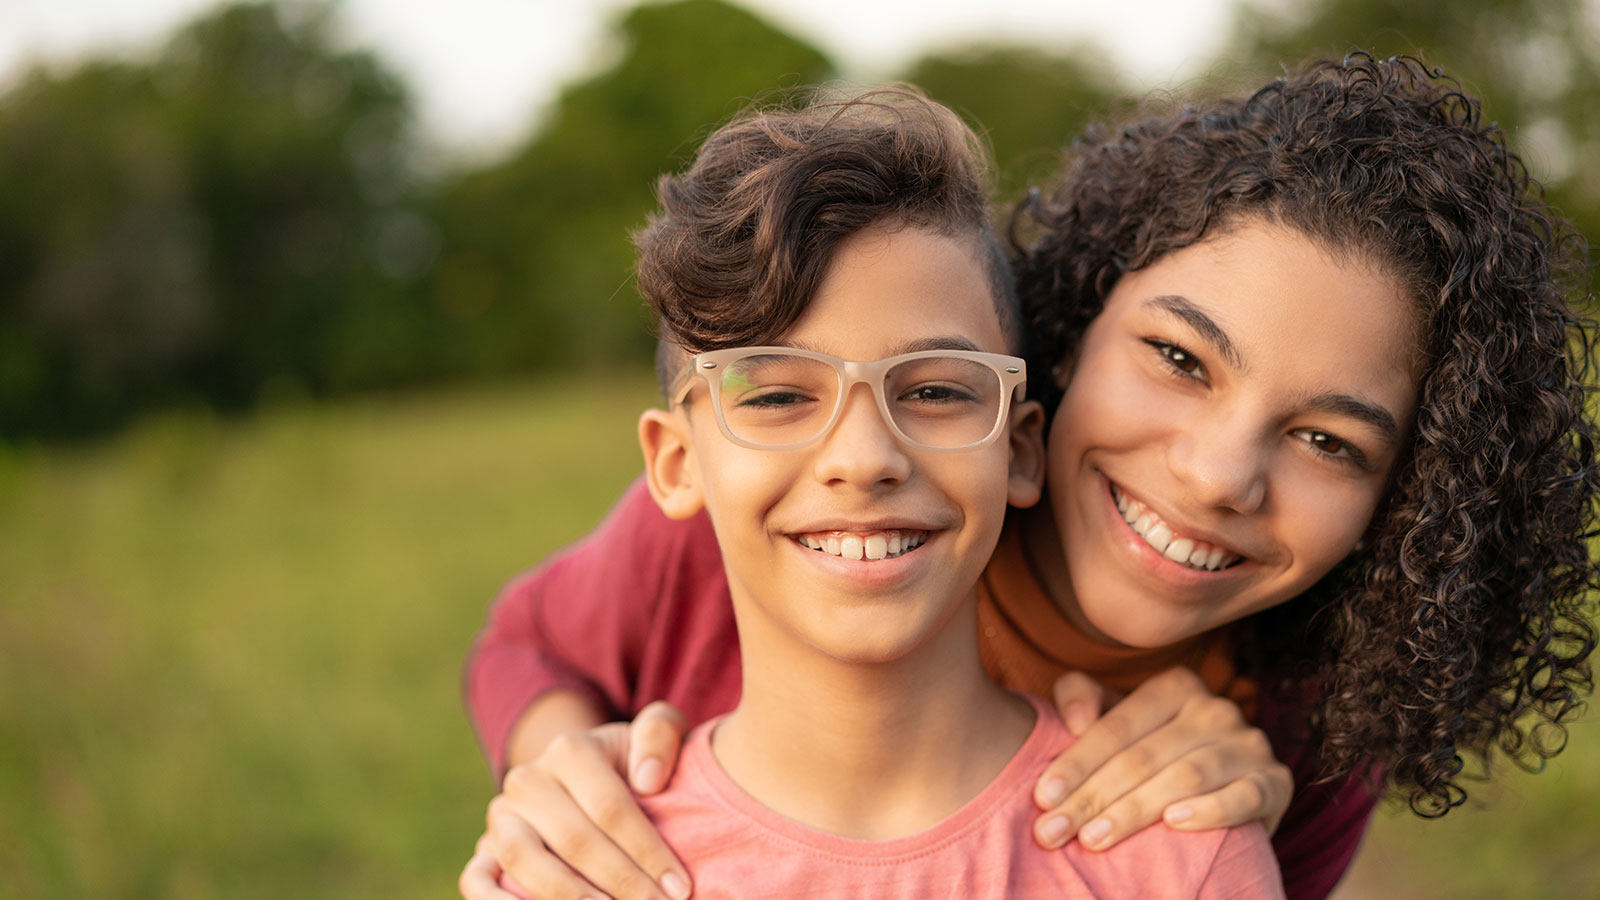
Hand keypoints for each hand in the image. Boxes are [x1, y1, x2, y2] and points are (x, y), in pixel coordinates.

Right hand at [460, 701, 693, 899]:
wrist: (584, 779)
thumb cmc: (631, 764)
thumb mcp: (654, 736)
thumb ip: (660, 734)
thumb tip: (648, 780)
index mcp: (570, 750)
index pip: (610, 807)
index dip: (647, 851)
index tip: (679, 887)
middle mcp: (528, 780)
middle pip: (574, 839)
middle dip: (622, 882)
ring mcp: (501, 817)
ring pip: (524, 860)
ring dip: (569, 897)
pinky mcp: (484, 849)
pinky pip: (476, 880)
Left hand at [1030, 667, 1291, 851]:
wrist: (1227, 787)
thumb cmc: (1154, 750)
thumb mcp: (1118, 718)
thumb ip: (1081, 698)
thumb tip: (1073, 719)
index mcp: (1175, 686)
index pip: (1115, 727)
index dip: (1075, 763)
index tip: (1041, 798)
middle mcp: (1215, 709)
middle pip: (1141, 757)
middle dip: (1091, 798)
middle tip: (1052, 832)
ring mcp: (1249, 745)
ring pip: (1184, 777)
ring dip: (1134, 811)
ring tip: (1093, 839)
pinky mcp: (1275, 783)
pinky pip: (1244, 797)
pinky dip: (1211, 810)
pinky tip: (1175, 824)